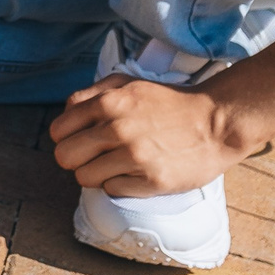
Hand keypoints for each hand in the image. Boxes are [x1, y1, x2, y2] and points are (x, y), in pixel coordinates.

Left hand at [49, 73, 249, 195]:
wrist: (216, 123)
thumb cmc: (169, 103)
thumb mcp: (128, 83)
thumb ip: (92, 94)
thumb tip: (66, 114)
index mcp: (108, 102)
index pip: (59, 130)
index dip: (66, 138)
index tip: (80, 141)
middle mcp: (117, 128)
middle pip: (64, 157)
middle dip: (75, 159)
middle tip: (94, 157)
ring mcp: (134, 156)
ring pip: (84, 178)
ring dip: (96, 174)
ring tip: (115, 166)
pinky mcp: (151, 181)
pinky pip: (111, 191)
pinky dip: (119, 185)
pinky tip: (134, 174)